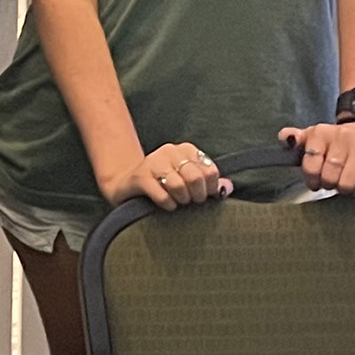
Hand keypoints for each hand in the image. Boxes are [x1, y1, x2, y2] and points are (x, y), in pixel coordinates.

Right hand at [106, 143, 228, 211]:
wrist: (126, 185)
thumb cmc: (162, 185)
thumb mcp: (187, 181)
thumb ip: (209, 183)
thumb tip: (228, 187)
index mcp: (185, 149)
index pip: (210, 170)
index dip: (210, 188)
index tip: (204, 195)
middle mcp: (169, 151)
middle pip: (195, 178)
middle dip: (196, 196)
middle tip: (191, 201)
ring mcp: (153, 163)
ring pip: (179, 186)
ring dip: (182, 200)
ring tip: (178, 202)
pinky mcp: (140, 177)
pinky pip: (162, 195)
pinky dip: (168, 205)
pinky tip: (166, 205)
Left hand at [281, 120, 354, 192]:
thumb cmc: (338, 140)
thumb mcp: (315, 136)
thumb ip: (297, 138)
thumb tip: (284, 137)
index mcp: (322, 132)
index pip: (310, 163)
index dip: (311, 178)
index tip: (315, 181)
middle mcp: (342, 137)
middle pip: (328, 176)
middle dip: (328, 184)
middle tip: (332, 181)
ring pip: (346, 183)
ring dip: (343, 188)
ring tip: (344, 181)